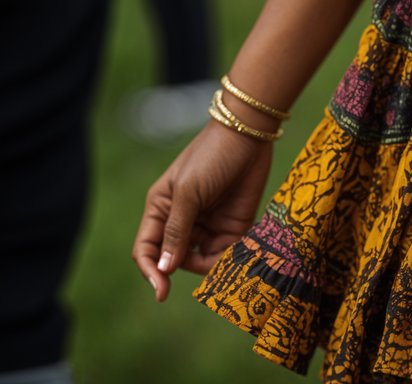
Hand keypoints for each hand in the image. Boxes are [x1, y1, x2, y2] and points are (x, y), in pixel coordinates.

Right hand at [132, 120, 273, 300]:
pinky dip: (228, 260)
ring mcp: (207, 224)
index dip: (150, 271)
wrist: (250, 134)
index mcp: (161, 208)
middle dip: (185, 268)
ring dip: (210, 266)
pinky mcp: (232, 226)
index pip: (146, 249)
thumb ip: (177, 230)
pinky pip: (225, 254)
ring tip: (226, 257)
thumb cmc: (212, 156)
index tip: (161, 291)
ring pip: (200, 261)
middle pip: (174, 260)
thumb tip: (163, 268)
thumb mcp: (189, 191)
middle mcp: (182, 220)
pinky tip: (238, 255)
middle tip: (206, 264)